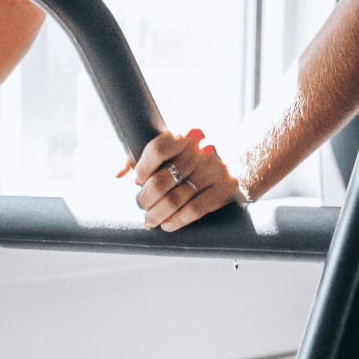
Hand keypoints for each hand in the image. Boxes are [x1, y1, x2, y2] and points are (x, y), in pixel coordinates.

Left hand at [123, 128, 242, 231]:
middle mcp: (201, 150)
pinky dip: (176, 221)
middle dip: (146, 200)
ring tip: (151, 220)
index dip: (142, 169)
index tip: (139, 181)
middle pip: (161, 181)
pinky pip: (194, 210)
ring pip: (175, 200)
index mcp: (185, 134)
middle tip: (143, 207)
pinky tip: (168, 225)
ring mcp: (215, 169)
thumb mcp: (171, 150)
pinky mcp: (226, 188)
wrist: (238, 164)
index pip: (157, 149)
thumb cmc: (193, 160)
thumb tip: (119, 173)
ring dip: (157, 215)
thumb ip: (143, 157)